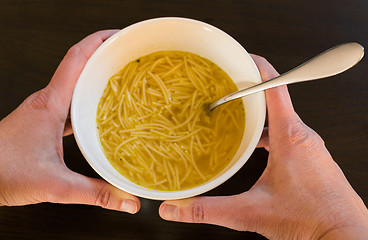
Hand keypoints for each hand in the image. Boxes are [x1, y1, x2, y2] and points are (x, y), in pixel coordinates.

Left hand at [0, 30, 139, 213]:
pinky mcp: (43, 122)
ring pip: (74, 84)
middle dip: (104, 55)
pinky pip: (70, 102)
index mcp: (51, 103)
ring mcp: (45, 110)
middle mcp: (48, 101)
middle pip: (78, 65)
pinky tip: (100, 113)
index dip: (99, 41)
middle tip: (130, 57)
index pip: (77, 59)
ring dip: (95, 77)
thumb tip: (128, 200)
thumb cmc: (3, 173)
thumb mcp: (55, 185)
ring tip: (121, 81)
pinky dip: (87, 99)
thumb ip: (95, 193)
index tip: (121, 36)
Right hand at [159, 55, 367, 238]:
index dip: (255, 66)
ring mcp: (308, 146)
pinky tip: (254, 147)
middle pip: (274, 98)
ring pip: (280, 118)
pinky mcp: (310, 157)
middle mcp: (302, 135)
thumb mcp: (252, 213)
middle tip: (223, 89)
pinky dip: (268, 134)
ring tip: (233, 116)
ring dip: (258, 115)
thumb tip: (177, 209)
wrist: (344, 237)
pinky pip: (286, 134)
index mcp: (289, 137)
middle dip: (247, 91)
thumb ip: (210, 210)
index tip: (237, 57)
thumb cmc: (310, 221)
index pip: (275, 86)